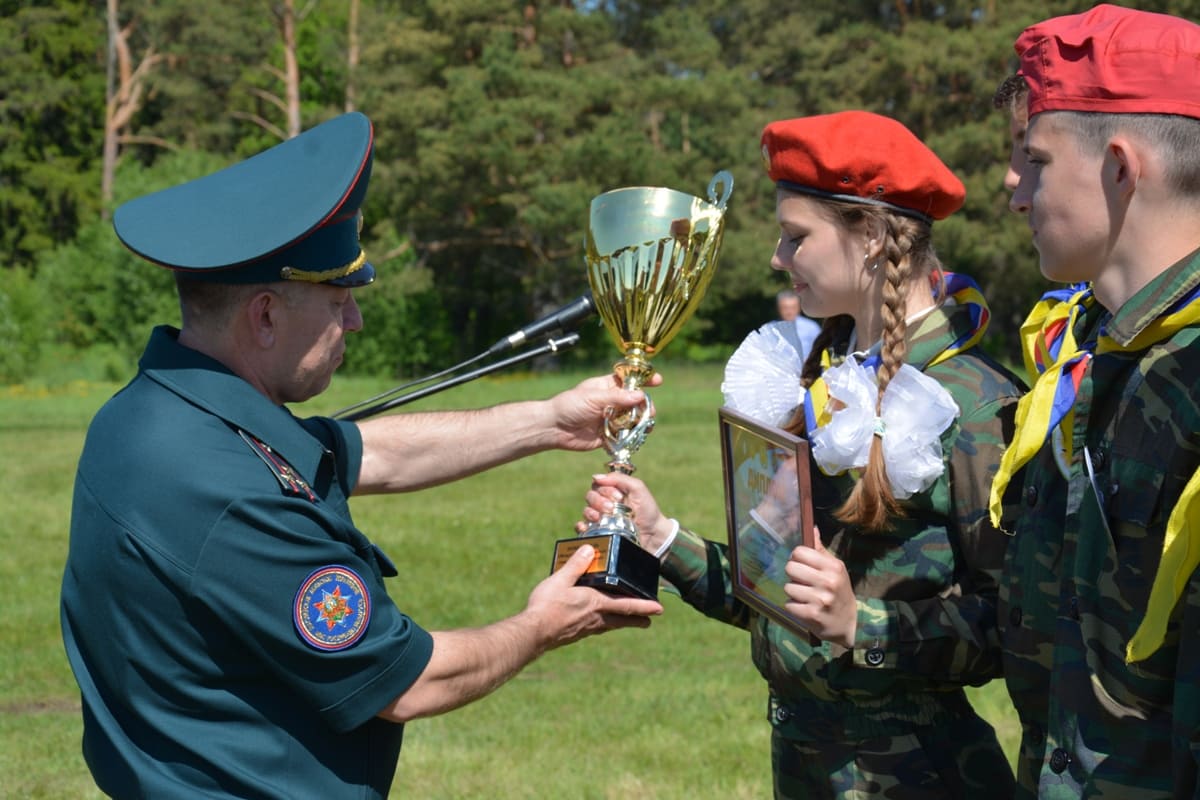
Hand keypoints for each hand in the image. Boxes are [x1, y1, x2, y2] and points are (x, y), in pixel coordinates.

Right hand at [525, 545, 662, 649]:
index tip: (659, 609)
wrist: (532, 633)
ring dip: (621, 622)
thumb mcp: (560, 579)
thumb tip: (590, 549)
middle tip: (649, 620)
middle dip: (637, 619)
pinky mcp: (576, 634)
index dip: (644, 606)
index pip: (626, 605)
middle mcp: (595, 618)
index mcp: (595, 603)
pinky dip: (604, 624)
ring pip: (610, 625)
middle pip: (622, 620)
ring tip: (627, 620)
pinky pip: (596, 628)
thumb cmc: (546, 606)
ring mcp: (586, 628)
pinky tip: (598, 622)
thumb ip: (576, 565)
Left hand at [547, 372, 663, 451]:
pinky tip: (636, 437)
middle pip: (636, 401)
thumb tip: (640, 395)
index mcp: (607, 386)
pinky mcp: (609, 435)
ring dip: (641, 422)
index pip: (629, 380)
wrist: (554, 428)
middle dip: (645, 405)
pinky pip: (625, 436)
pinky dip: (632, 436)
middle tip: (649, 411)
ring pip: (633, 419)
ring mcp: (611, 418)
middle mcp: (612, 402)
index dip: (644, 379)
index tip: (658, 380)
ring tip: (645, 426)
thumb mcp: (593, 397)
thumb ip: (617, 397)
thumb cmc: (569, 406)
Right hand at [576, 473, 674, 553]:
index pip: (598, 484)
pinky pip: (583, 527)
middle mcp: (604, 503)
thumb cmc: (647, 510)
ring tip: (601, 518)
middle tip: (611, 508)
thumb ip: (620, 479)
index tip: (619, 497)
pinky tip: (587, 526)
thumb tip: (596, 477)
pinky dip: (582, 526)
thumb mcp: (638, 489)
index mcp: (612, 491)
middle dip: (599, 501)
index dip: (606, 489)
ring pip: (586, 510)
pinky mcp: (599, 532)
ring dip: (591, 512)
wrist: (653, 534)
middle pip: (590, 496)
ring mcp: (601, 518)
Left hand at [781, 533, 857, 647]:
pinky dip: (794, 607)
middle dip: (793, 575)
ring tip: (806, 596)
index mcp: (834, 567)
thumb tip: (812, 528)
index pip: (799, 552)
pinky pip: (788, 604)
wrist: (847, 623)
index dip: (797, 558)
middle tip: (803, 582)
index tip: (802, 565)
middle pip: (790, 568)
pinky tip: (805, 607)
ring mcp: (820, 599)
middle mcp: (828, 581)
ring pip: (788, 587)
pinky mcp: (812, 614)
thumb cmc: (838, 592)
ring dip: (794, 592)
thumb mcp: (835, 570)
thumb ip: (820, 550)